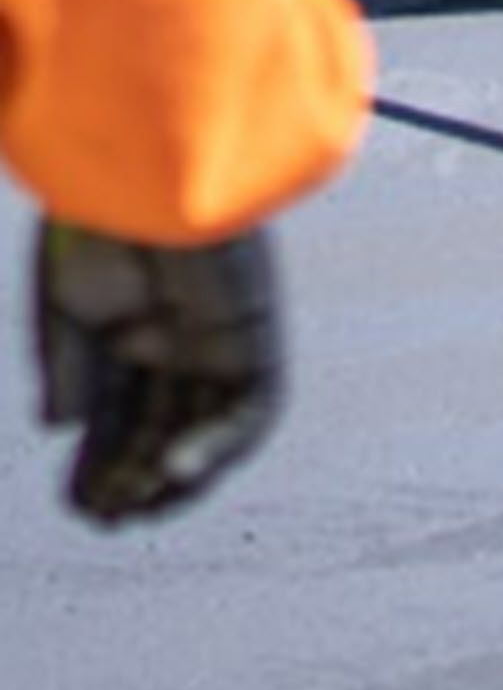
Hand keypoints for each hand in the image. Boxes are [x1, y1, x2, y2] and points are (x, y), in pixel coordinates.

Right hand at [34, 221, 284, 526]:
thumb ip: (67, 366)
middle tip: (102, 520)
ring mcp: (218, 340)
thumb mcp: (66, 303)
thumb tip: (61, 427)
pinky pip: (251, 408)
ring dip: (172, 476)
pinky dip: (217, 445)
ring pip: (202, 428)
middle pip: (159, 427)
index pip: (119, 412)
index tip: (77, 504)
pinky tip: (172, 471)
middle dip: (132, 478)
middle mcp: (176, 338)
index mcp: (128, 327)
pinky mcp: (255, 335)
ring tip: (133, 512)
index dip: (100, 462)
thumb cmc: (100, 220)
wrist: (149, 169)